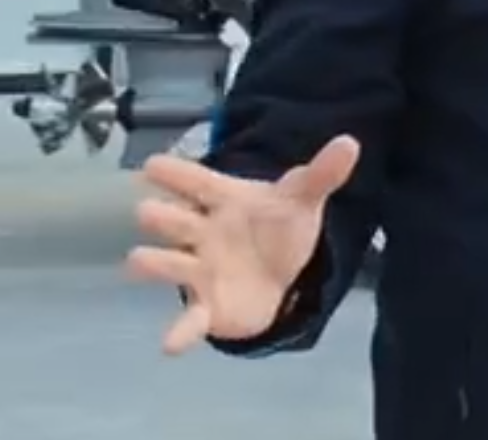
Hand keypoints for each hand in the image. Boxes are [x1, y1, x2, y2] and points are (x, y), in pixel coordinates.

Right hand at [126, 134, 360, 354]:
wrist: (280, 276)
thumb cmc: (277, 228)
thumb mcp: (302, 200)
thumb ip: (321, 173)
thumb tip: (351, 142)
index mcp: (223, 200)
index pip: (198, 182)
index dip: (176, 173)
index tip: (152, 166)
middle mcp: (202, 233)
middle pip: (178, 222)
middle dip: (163, 216)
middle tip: (147, 210)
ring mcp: (199, 270)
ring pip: (172, 265)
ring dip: (156, 264)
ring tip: (137, 261)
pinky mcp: (206, 307)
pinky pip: (190, 320)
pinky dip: (180, 332)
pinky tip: (170, 345)